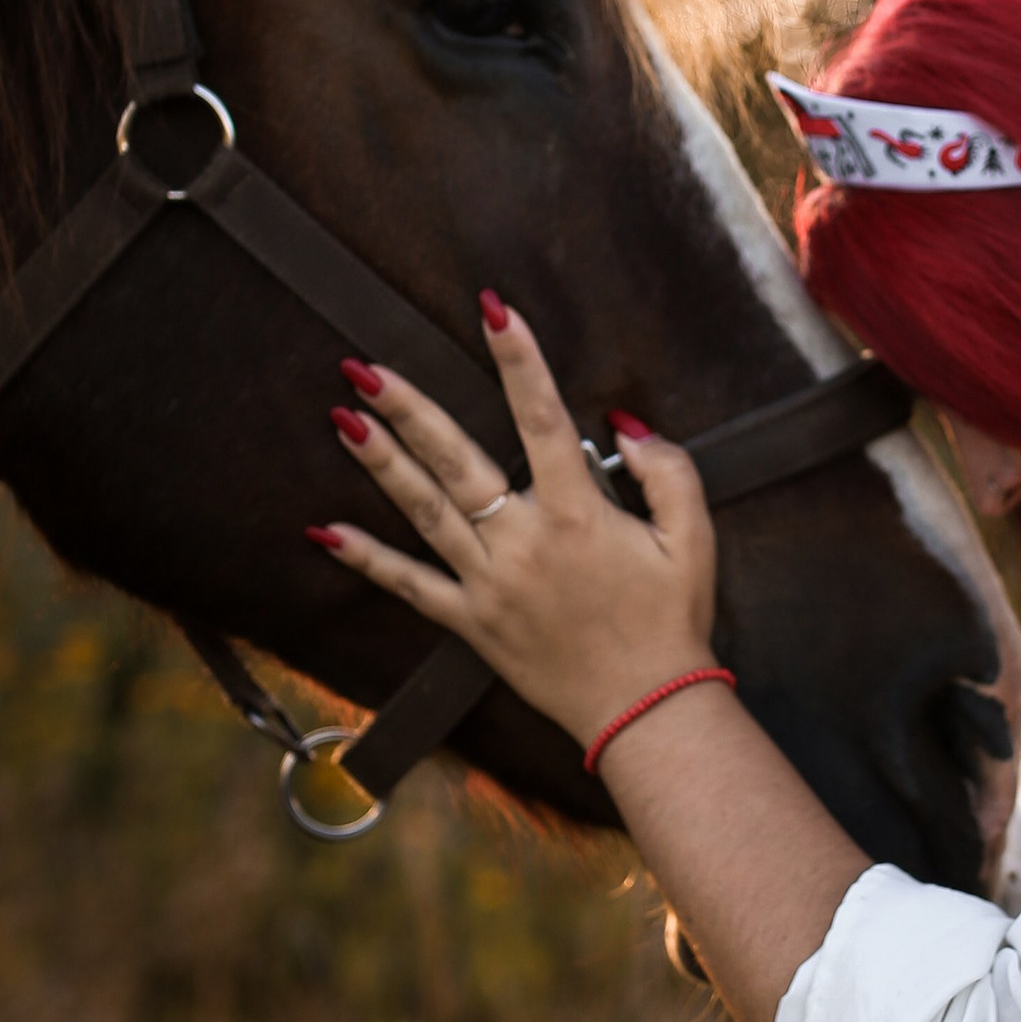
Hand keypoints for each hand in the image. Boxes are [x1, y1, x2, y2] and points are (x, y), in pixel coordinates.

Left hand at [310, 298, 720, 756]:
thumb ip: (668, 472)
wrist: (647, 712)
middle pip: (456, 460)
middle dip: (409, 408)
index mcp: (578, 515)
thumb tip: (624, 426)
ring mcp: (490, 585)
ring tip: (341, 419)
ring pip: (425, 511)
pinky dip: (366, 560)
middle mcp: (524, 544)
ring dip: (381, 463)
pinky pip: (410, 587)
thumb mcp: (695, 541)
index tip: (493, 309)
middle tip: (365, 367)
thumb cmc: (673, 624)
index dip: (518, 360)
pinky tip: (325, 532)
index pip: (543, 419)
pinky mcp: (471, 623)